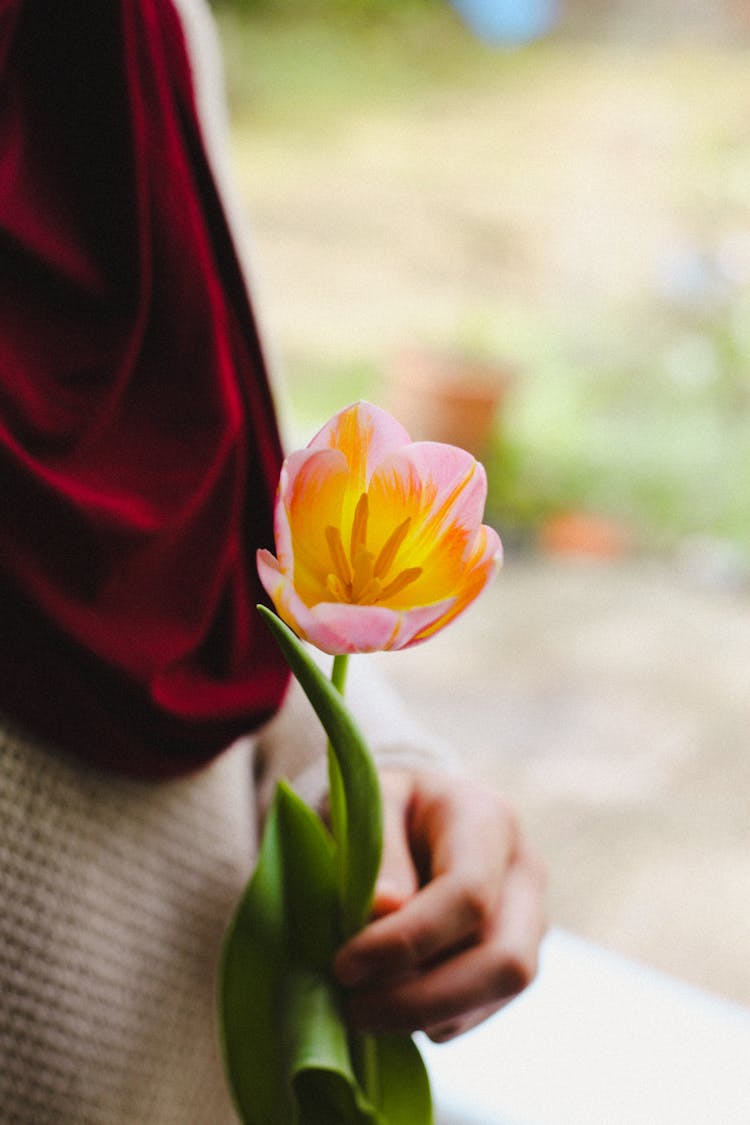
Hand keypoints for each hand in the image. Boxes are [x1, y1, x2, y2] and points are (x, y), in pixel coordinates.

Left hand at [333, 767, 546, 1042]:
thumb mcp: (370, 806)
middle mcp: (524, 871)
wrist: (413, 812)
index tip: (346, 964)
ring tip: (363, 1007)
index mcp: (487, 819)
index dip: (408, 940)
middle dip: (426, 999)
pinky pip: (483, 1008)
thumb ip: (378, 851)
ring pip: (497, 993)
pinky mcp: (515, 957)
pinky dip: (434, 1019)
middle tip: (356, 1011)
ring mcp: (529, 919)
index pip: (468, 893)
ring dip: (426, 1015)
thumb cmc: (385, 805)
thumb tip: (385, 911)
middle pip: (504, 959)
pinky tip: (389, 1001)